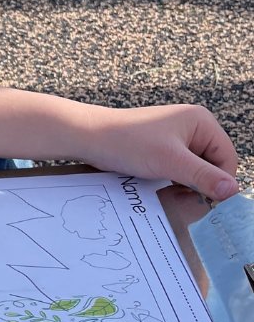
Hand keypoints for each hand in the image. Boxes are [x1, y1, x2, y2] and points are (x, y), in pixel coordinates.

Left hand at [75, 102, 239, 200]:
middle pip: (211, 165)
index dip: (219, 181)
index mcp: (201, 122)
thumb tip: (232, 190)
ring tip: (167, 191)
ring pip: (192, 169)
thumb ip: (203, 176)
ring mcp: (175, 137)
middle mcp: (191, 126)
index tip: (205, 199)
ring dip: (183, 184)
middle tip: (180, 196)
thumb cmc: (127, 143)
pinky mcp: (160, 147)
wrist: (88, 137)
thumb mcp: (170, 162)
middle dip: (198, 183)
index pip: (227, 158)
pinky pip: (176, 169)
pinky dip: (171, 180)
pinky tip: (158, 186)